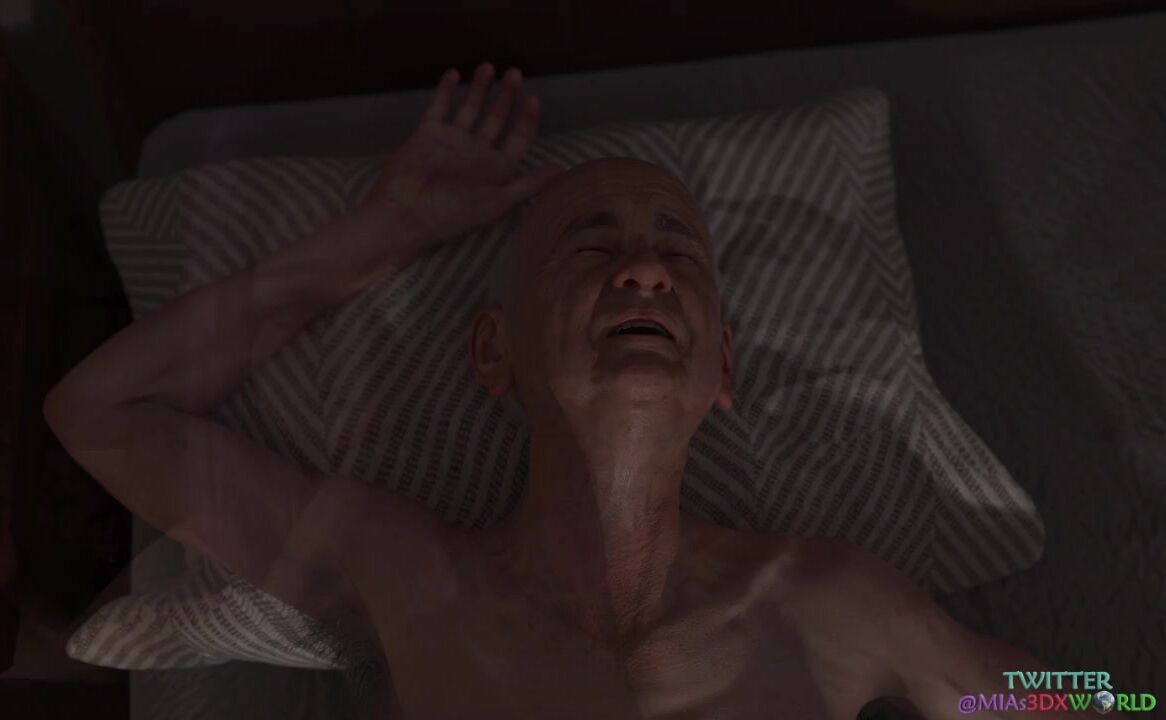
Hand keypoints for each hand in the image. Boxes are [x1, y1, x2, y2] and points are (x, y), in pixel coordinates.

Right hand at [365, 62, 566, 266]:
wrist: (405, 214)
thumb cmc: (452, 215)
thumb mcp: (497, 201)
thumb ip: (529, 184)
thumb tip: (564, 171)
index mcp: (495, 170)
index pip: (518, 139)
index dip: (527, 119)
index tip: (533, 98)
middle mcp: (475, 154)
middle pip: (497, 118)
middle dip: (507, 96)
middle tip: (515, 73)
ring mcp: (451, 142)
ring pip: (470, 108)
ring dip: (480, 88)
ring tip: (489, 67)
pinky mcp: (427, 134)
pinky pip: (439, 107)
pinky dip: (445, 90)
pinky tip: (454, 74)